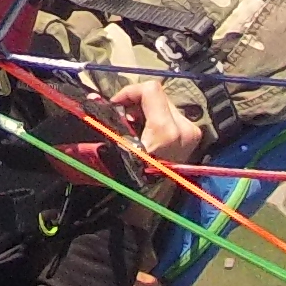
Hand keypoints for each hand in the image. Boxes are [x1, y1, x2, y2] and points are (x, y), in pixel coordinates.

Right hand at [91, 72, 205, 171]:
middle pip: (158, 95)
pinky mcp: (193, 136)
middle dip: (137, 103)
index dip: (129, 92)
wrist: (155, 196)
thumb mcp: (118, 145)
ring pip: (165, 104)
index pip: (150, 89)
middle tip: (123, 118)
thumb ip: (107, 119)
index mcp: (166, 130)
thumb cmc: (134, 173)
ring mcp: (191, 132)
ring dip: (146, 110)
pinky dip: (157, 117)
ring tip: (134, 126)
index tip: (116, 104)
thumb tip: (93, 98)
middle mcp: (184, 128)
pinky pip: (172, 115)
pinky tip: (147, 131)